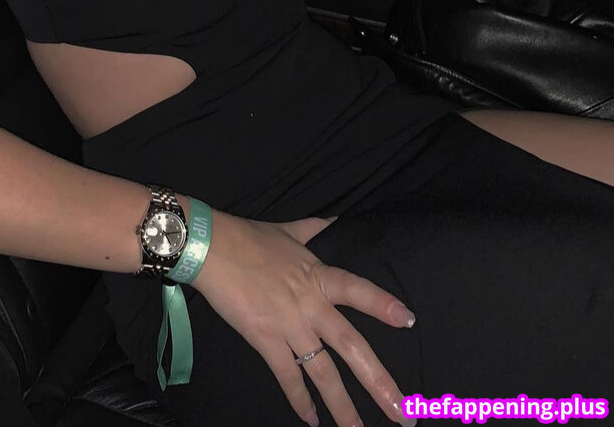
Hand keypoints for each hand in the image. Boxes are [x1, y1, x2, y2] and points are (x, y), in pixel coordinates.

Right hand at [192, 210, 416, 426]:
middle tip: (403, 411)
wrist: (212, 246)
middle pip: (352, 347)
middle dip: (379, 381)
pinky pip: (288, 376)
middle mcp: (311, 304)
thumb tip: (337, 216)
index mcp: (319, 275)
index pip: (359, 290)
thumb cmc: (250, 237)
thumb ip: (316, 228)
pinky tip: (311, 420)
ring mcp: (289, 324)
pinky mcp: (264, 339)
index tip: (410, 321)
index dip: (383, 305)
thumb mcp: (289, 230)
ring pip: (323, 373)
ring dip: (343, 406)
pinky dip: (300, 401)